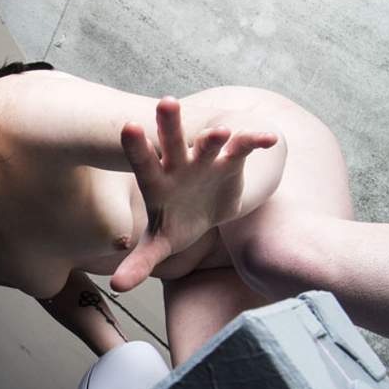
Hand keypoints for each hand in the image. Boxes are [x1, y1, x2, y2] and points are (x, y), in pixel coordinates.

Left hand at [110, 97, 278, 292]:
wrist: (205, 209)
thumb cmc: (175, 223)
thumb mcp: (159, 243)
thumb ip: (140, 261)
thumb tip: (118, 286)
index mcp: (156, 180)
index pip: (143, 162)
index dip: (137, 147)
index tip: (129, 127)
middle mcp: (179, 163)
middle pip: (172, 141)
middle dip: (170, 124)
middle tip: (167, 102)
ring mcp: (206, 160)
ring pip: (209, 143)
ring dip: (214, 137)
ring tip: (222, 131)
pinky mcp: (232, 161)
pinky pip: (244, 147)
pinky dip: (256, 141)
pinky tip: (270, 137)